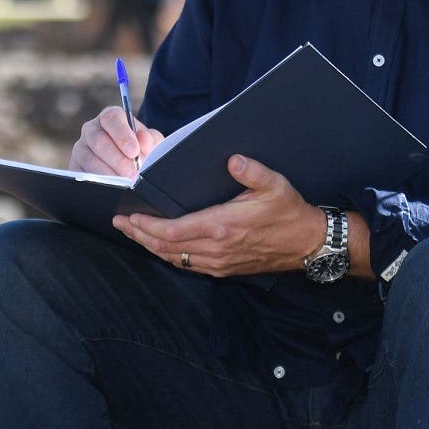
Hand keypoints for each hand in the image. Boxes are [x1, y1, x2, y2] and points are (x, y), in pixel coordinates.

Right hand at [71, 105, 161, 176]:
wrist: (130, 167)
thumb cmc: (141, 151)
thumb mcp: (150, 142)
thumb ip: (150, 139)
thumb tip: (143, 140)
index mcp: (111, 118)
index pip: (112, 118)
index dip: (122, 135)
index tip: (134, 152)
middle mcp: (91, 130)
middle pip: (99, 141)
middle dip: (118, 160)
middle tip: (132, 175)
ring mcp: (81, 149)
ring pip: (90, 160)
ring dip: (109, 174)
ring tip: (125, 185)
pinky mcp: (74, 167)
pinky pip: (81, 175)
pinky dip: (96, 183)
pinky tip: (111, 189)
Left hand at [116, 155, 321, 278]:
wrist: (309, 243)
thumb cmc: (290, 212)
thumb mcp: (275, 185)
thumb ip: (251, 171)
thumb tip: (232, 159)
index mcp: (223, 227)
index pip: (172, 231)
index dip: (146, 226)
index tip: (129, 216)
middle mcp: (217, 249)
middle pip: (166, 247)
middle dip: (139, 235)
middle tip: (119, 224)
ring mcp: (220, 263)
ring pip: (175, 259)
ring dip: (151, 246)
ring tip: (133, 233)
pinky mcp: (225, 269)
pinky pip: (189, 265)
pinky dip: (169, 255)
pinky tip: (160, 245)